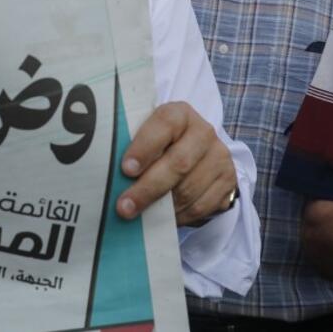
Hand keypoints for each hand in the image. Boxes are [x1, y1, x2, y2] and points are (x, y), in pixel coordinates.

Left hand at [115, 101, 236, 225]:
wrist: (198, 154)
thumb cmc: (161, 145)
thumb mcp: (148, 135)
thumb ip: (133, 145)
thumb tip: (105, 172)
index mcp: (181, 114)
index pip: (165, 123)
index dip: (145, 146)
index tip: (126, 169)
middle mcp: (204, 132)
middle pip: (178, 162)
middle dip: (148, 188)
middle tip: (125, 206)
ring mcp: (219, 157)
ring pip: (189, 188)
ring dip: (162, 206)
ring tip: (139, 216)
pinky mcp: (228, 181)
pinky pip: (201, 206)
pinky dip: (179, 216)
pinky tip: (164, 219)